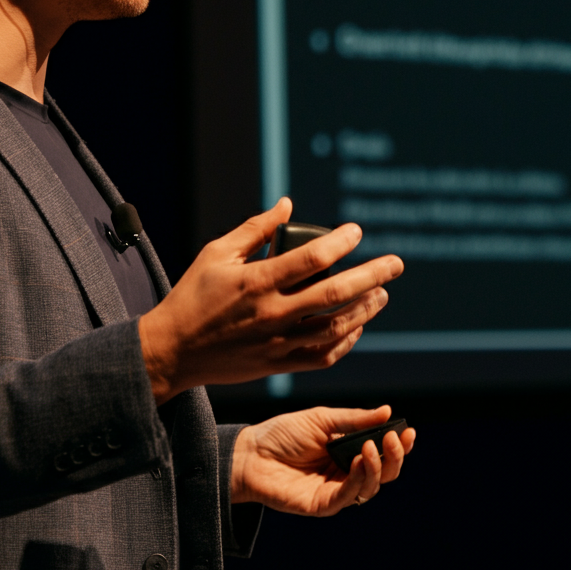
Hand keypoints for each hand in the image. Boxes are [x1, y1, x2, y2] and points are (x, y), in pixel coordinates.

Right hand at [138, 199, 402, 402]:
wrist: (174, 351)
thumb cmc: (194, 295)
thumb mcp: (217, 253)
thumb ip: (254, 229)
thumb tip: (287, 204)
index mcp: (256, 282)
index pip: (312, 259)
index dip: (341, 242)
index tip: (357, 231)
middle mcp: (272, 313)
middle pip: (335, 294)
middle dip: (372, 276)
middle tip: (396, 264)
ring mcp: (277, 343)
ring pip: (336, 328)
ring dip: (365, 309)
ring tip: (382, 293)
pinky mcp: (278, 365)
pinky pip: (323, 356)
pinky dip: (346, 341)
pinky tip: (357, 325)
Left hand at [230, 405, 414, 514]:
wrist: (249, 452)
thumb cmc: (283, 434)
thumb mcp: (322, 419)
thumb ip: (354, 420)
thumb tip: (387, 411)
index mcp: (348, 451)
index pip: (382, 452)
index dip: (398, 445)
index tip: (408, 431)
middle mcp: (346, 473)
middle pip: (384, 473)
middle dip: (395, 457)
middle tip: (394, 438)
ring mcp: (335, 491)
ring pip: (370, 487)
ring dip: (377, 467)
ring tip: (370, 446)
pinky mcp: (322, 505)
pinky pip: (347, 498)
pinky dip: (358, 480)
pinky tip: (358, 461)